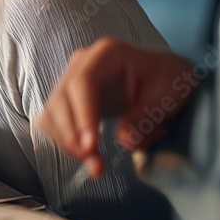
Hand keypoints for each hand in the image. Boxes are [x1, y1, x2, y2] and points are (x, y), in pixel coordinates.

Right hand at [39, 37, 194, 177]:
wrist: (162, 80)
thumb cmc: (167, 81)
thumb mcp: (167, 96)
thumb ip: (145, 118)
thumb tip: (124, 140)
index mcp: (107, 53)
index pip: (82, 82)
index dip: (82, 114)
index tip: (90, 145)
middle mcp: (82, 63)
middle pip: (61, 99)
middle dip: (73, 136)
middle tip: (96, 165)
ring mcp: (70, 80)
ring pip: (52, 113)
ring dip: (68, 143)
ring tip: (96, 166)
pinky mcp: (67, 100)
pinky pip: (53, 122)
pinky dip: (64, 142)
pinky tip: (87, 156)